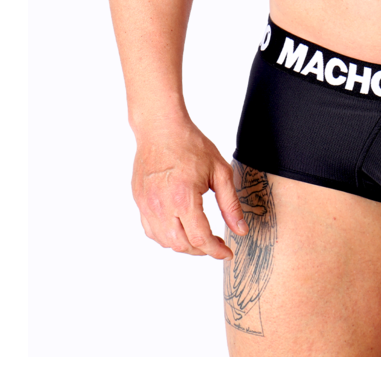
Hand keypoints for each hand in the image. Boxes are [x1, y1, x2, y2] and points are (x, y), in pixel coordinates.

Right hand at [131, 119, 245, 259]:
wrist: (160, 128)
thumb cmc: (190, 144)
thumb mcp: (220, 172)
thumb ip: (230, 204)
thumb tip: (240, 230)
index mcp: (183, 198)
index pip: (200, 238)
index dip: (216, 250)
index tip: (226, 252)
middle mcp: (161, 205)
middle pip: (181, 245)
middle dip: (201, 250)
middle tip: (215, 244)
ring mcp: (147, 205)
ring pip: (164, 241)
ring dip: (184, 245)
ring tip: (199, 237)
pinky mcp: (139, 201)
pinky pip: (151, 230)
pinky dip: (166, 236)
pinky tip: (179, 228)